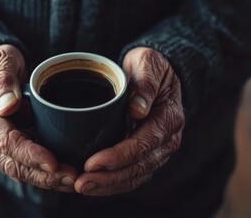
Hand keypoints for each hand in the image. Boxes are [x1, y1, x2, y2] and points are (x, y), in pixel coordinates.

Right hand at [0, 44, 76, 191]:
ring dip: (44, 179)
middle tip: (71, 178)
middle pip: (11, 162)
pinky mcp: (4, 146)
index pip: (4, 140)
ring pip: (17, 169)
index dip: (29, 154)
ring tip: (72, 182)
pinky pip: (22, 164)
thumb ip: (2, 79)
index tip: (53, 162)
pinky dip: (42, 172)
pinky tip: (63, 176)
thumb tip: (8, 106)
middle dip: (42, 174)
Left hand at [74, 47, 184, 195]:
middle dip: (109, 178)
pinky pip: (133, 175)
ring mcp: (158, 149)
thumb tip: (137, 110)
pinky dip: (113, 183)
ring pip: (136, 175)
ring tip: (82, 187)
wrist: (156, 73)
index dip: (118, 156)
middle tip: (81, 183)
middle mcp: (167, 139)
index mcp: (168, 118)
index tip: (93, 162)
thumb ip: (145, 82)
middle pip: (139, 166)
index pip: (143, 144)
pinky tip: (94, 185)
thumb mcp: (148, 62)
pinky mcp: (147, 154)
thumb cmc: (149, 66)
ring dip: (109, 185)